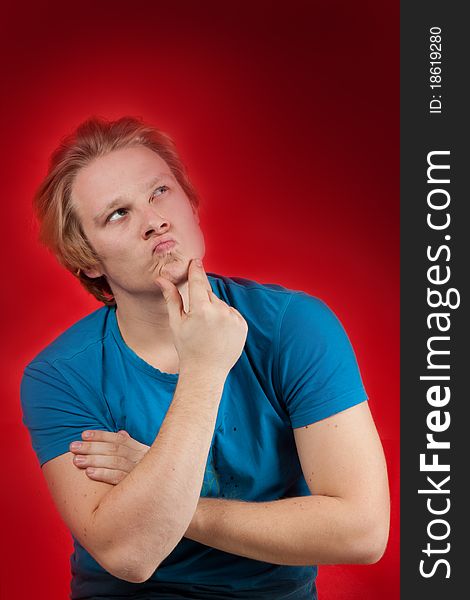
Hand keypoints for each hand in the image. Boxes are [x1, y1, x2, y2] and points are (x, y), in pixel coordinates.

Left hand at [69, 429, 149, 483]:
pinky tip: (90, 473)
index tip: (83, 435)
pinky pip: (118, 479)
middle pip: (114, 449)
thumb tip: (122, 432)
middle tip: (73, 447)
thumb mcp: (145, 458)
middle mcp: (142, 458)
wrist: (167, 494)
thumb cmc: (152, 476)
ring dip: (94, 459)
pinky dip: (104, 474)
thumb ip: (132, 446)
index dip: (101, 436)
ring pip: (115, 462)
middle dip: (92, 447)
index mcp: (141, 450)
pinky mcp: (137, 488)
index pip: (119, 439)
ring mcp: (140, 473)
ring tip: (76, 460)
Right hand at [155, 258, 247, 374]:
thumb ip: (172, 298)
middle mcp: (219, 312)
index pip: (198, 281)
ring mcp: (233, 319)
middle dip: (202, 300)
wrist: (206, 371)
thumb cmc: (187, 347)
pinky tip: (218, 332)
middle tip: (196, 319)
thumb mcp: (176, 322)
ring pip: (221, 304)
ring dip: (214, 310)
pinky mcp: (243, 325)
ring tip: (208, 330)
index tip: (195, 261)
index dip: (196, 270)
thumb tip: (161, 278)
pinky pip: (232, 314)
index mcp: (201, 309)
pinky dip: (225, 318)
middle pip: (209, 294)